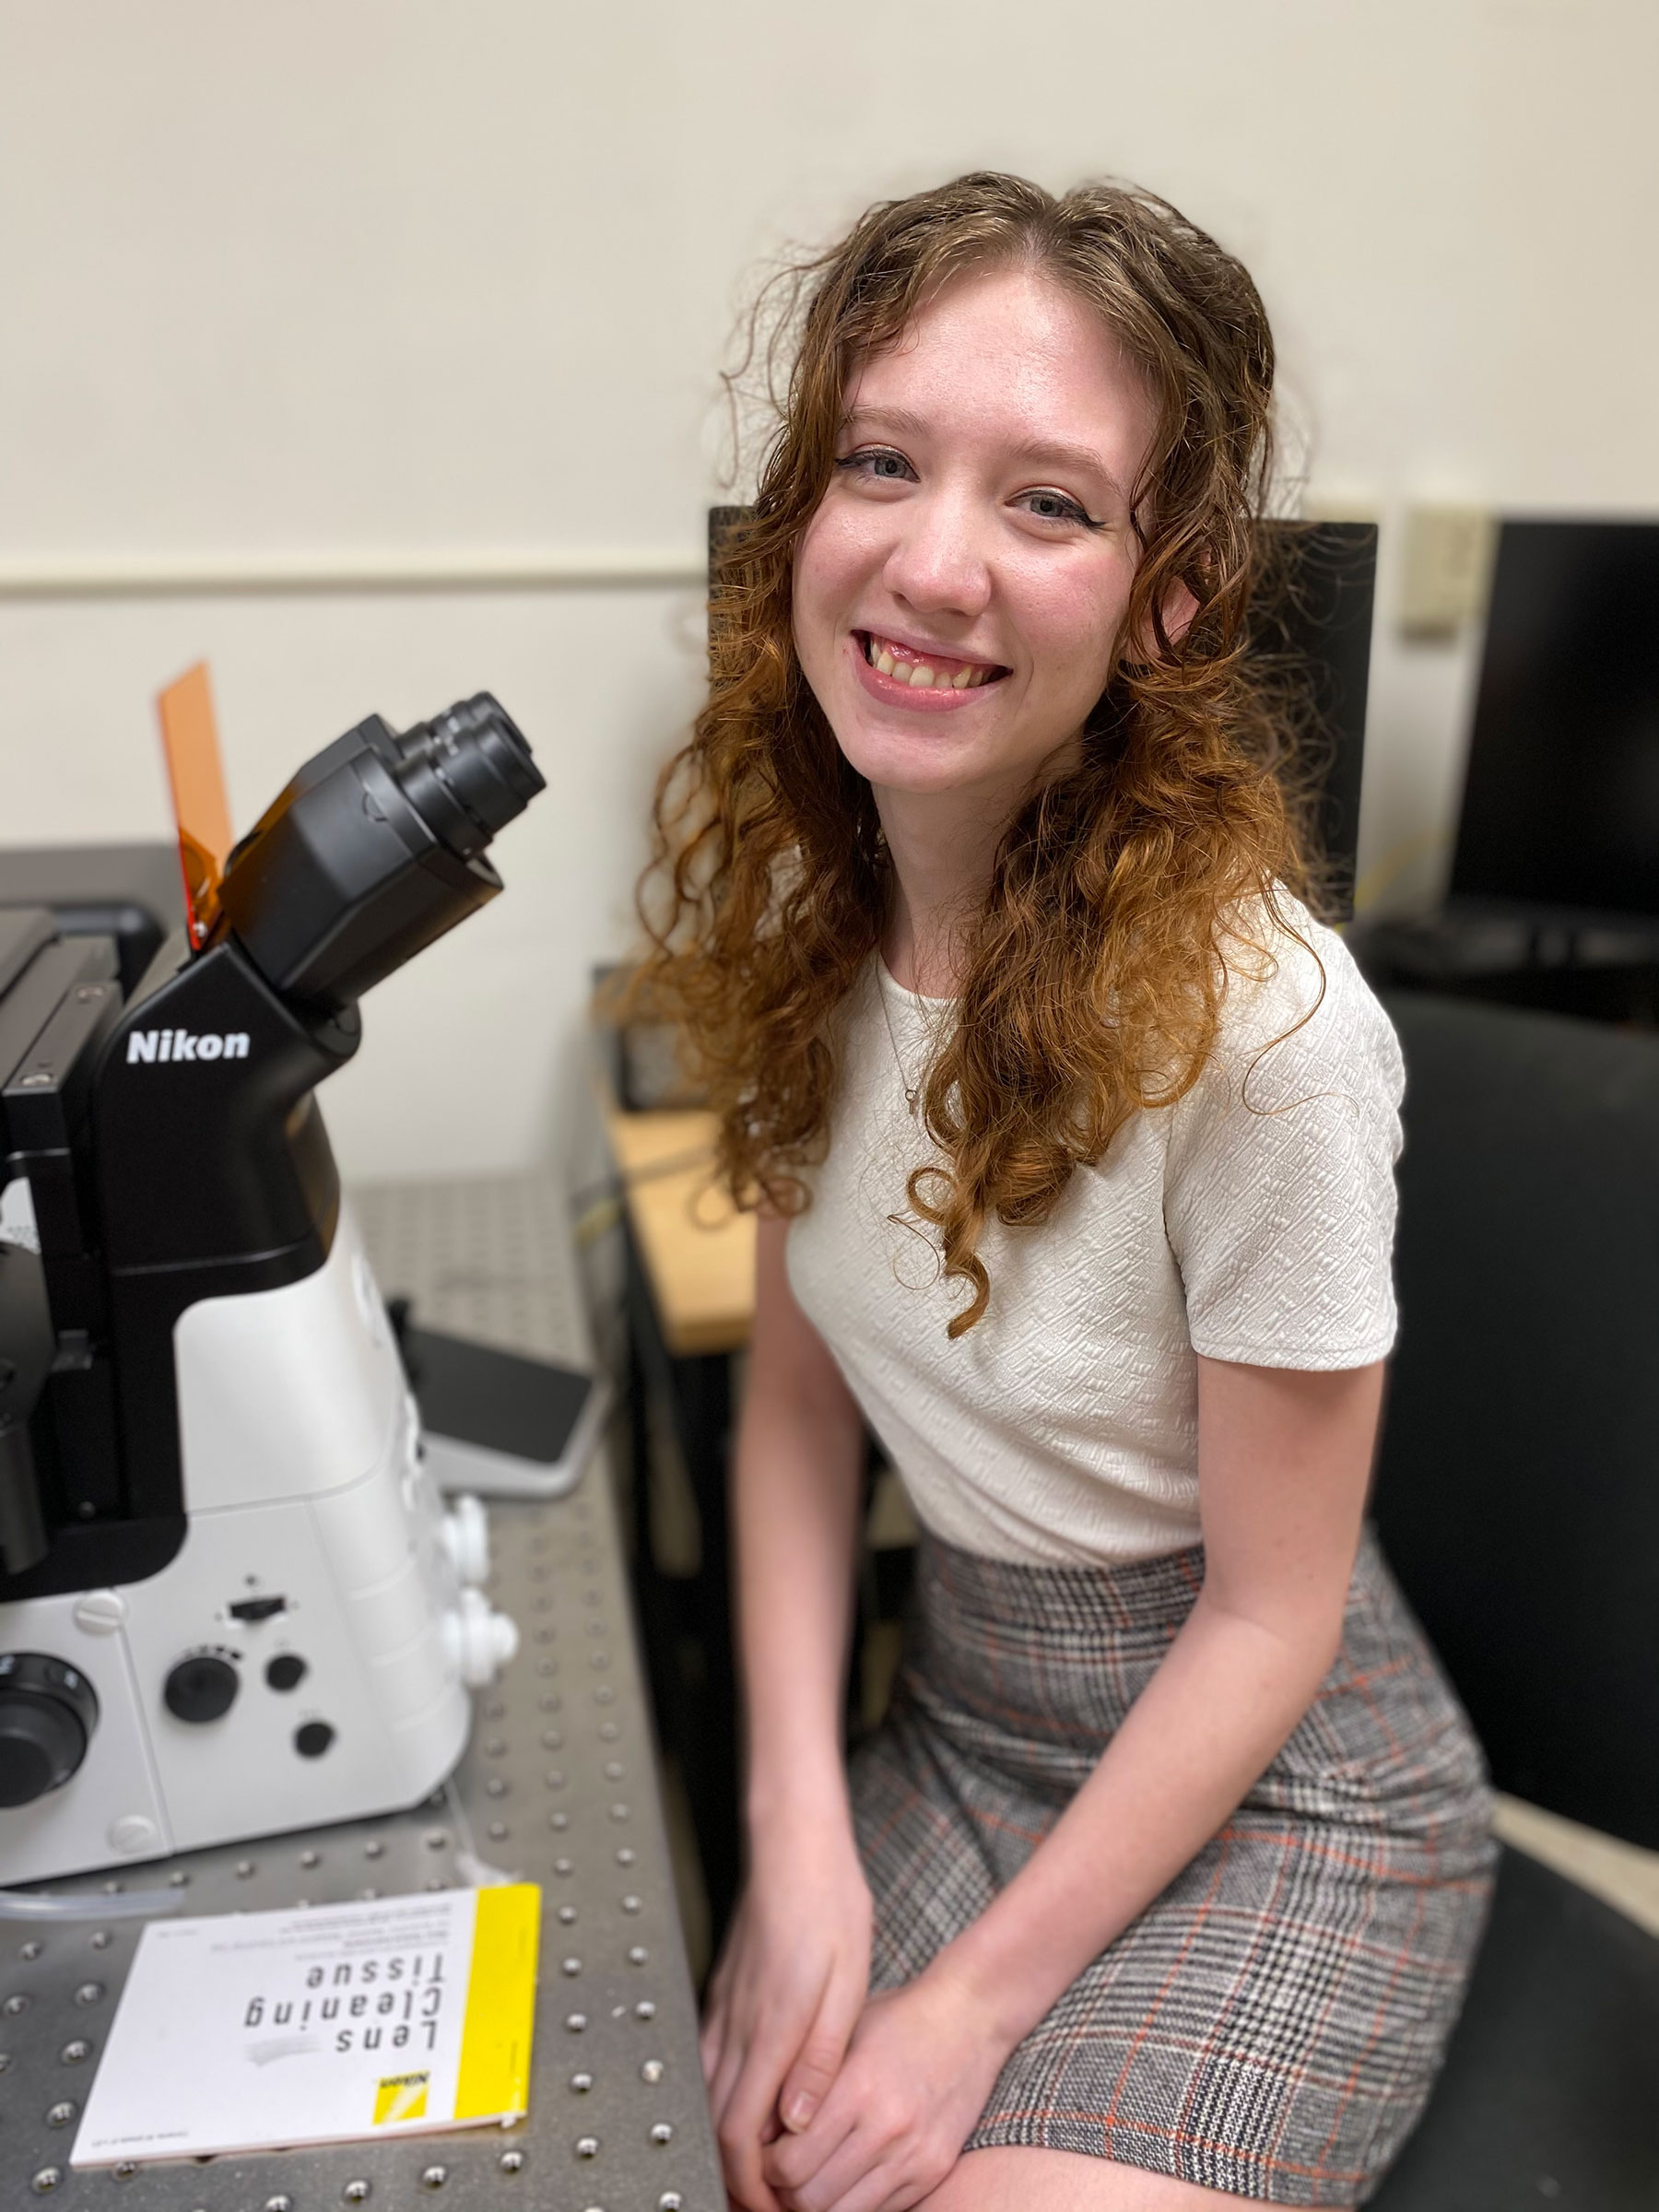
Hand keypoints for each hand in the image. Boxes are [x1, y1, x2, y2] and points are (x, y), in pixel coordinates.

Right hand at [702, 1821, 873, 2211]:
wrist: (793, 1845)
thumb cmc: (827, 1904)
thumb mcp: (847, 1985)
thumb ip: (820, 2059)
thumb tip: (796, 2124)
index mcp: (770, 2031)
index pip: (740, 2136)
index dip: (751, 2185)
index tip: (773, 2208)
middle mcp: (736, 2026)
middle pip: (717, 2125)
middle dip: (736, 2176)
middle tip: (768, 2201)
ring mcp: (722, 2008)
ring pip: (707, 2096)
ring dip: (727, 2140)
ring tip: (759, 2166)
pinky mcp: (722, 1992)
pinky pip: (708, 2062)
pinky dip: (720, 2098)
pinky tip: (745, 2103)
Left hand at [759, 1961, 1011, 2211]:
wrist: (971, 2015)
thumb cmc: (899, 2017)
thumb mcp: (843, 2032)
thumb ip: (803, 2081)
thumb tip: (760, 2130)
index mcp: (857, 2089)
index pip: (789, 2164)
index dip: (765, 2166)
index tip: (766, 2149)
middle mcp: (887, 2128)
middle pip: (810, 2199)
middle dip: (785, 2191)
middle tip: (782, 2169)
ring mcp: (914, 2154)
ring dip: (817, 2203)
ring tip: (811, 2177)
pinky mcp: (934, 2170)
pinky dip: (854, 2204)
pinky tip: (846, 2176)